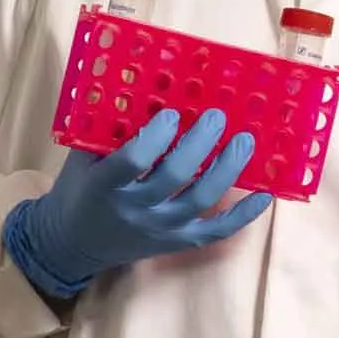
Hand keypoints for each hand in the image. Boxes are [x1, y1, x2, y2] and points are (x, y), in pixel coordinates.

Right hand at [11, 106, 270, 297]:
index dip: (157, 136)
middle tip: (217, 117)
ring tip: (245, 141)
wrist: (74, 244)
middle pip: (176, 175)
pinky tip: (264, 195)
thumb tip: (147, 93)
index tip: (172, 115)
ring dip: (228, 168)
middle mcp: (135, 209)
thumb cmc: (80, 192)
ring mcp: (160, 228)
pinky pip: (217, 231)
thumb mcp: (82, 161)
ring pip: (202, 198)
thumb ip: (109, 134)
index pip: (134, 160)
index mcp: (105, 185)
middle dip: (201, 143)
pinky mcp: (178, 242)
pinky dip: (243, 215)